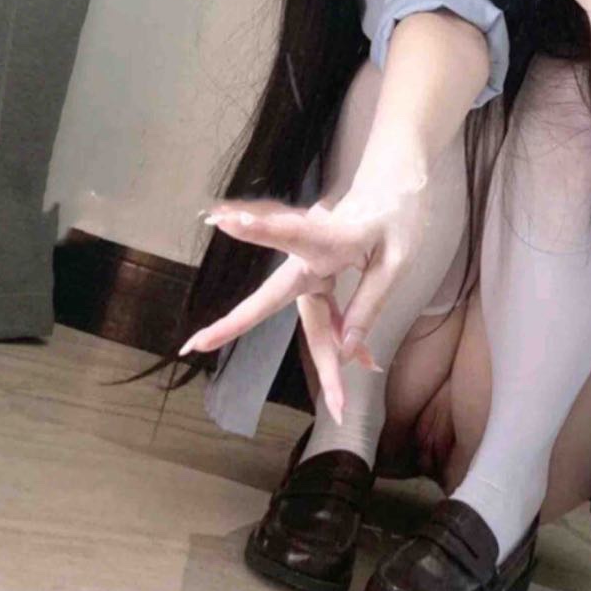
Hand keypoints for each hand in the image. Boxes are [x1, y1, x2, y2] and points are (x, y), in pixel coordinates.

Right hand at [178, 175, 433, 423]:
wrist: (395, 185)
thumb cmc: (398, 217)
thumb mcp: (396, 260)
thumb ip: (368, 303)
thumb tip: (347, 351)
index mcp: (326, 239)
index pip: (288, 233)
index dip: (257, 229)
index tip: (226, 218)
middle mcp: (307, 257)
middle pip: (272, 301)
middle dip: (232, 324)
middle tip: (193, 344)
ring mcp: (309, 268)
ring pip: (309, 321)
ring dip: (324, 360)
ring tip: (339, 405)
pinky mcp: (318, 274)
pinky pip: (327, 315)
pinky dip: (345, 339)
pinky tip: (365, 363)